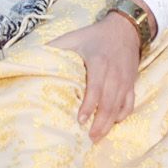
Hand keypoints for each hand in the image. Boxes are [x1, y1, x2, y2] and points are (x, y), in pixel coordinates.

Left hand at [53, 13, 142, 142]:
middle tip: (89, 138)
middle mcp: (115, 74)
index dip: (89, 106)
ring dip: (109, 124)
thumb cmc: (96, 35)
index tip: (80, 120)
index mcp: (99, 63)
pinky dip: (122, 115)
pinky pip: (130, 104)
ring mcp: (125, 80)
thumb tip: (35, 58)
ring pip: (119, 107)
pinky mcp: (132, 83)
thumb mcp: (74, 37)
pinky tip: (113, 123)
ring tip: (98, 137)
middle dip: (100, 123)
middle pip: (109, 103)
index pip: (96, 89)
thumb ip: (56, 47)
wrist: (125, 29)